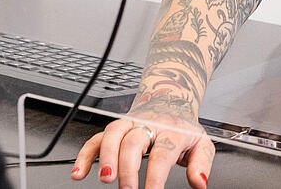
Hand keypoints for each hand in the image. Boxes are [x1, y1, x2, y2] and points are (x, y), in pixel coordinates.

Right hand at [72, 101, 212, 188]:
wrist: (171, 99)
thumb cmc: (182, 128)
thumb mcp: (201, 143)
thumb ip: (201, 164)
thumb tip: (199, 183)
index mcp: (171, 130)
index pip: (163, 152)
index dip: (156, 175)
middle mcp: (147, 125)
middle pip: (133, 142)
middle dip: (127, 167)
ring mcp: (129, 125)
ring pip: (112, 134)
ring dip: (106, 157)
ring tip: (105, 178)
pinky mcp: (114, 129)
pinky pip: (96, 139)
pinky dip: (85, 155)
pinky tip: (79, 172)